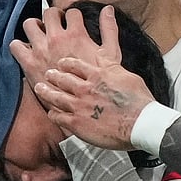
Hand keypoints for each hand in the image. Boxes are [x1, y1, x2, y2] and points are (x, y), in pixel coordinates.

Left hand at [10, 5, 121, 89]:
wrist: (86, 110)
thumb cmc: (101, 83)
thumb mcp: (111, 55)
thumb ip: (109, 30)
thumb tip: (108, 8)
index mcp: (76, 35)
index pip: (71, 13)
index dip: (73, 17)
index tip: (72, 23)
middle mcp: (56, 40)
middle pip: (49, 13)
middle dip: (53, 17)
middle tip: (56, 27)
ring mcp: (40, 51)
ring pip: (29, 24)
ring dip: (34, 27)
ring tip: (40, 36)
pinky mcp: (28, 65)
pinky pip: (15, 46)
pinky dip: (19, 46)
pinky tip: (28, 51)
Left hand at [32, 55, 154, 150]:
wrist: (141, 123)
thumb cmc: (138, 100)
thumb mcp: (125, 73)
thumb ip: (110, 65)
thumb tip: (104, 56)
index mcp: (97, 74)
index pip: (75, 65)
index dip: (66, 63)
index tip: (61, 63)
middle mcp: (84, 88)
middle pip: (61, 78)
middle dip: (52, 75)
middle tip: (47, 73)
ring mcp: (79, 106)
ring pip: (55, 96)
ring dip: (46, 91)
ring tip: (40, 88)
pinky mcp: (77, 123)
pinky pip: (58, 117)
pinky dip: (53, 114)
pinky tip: (51, 113)